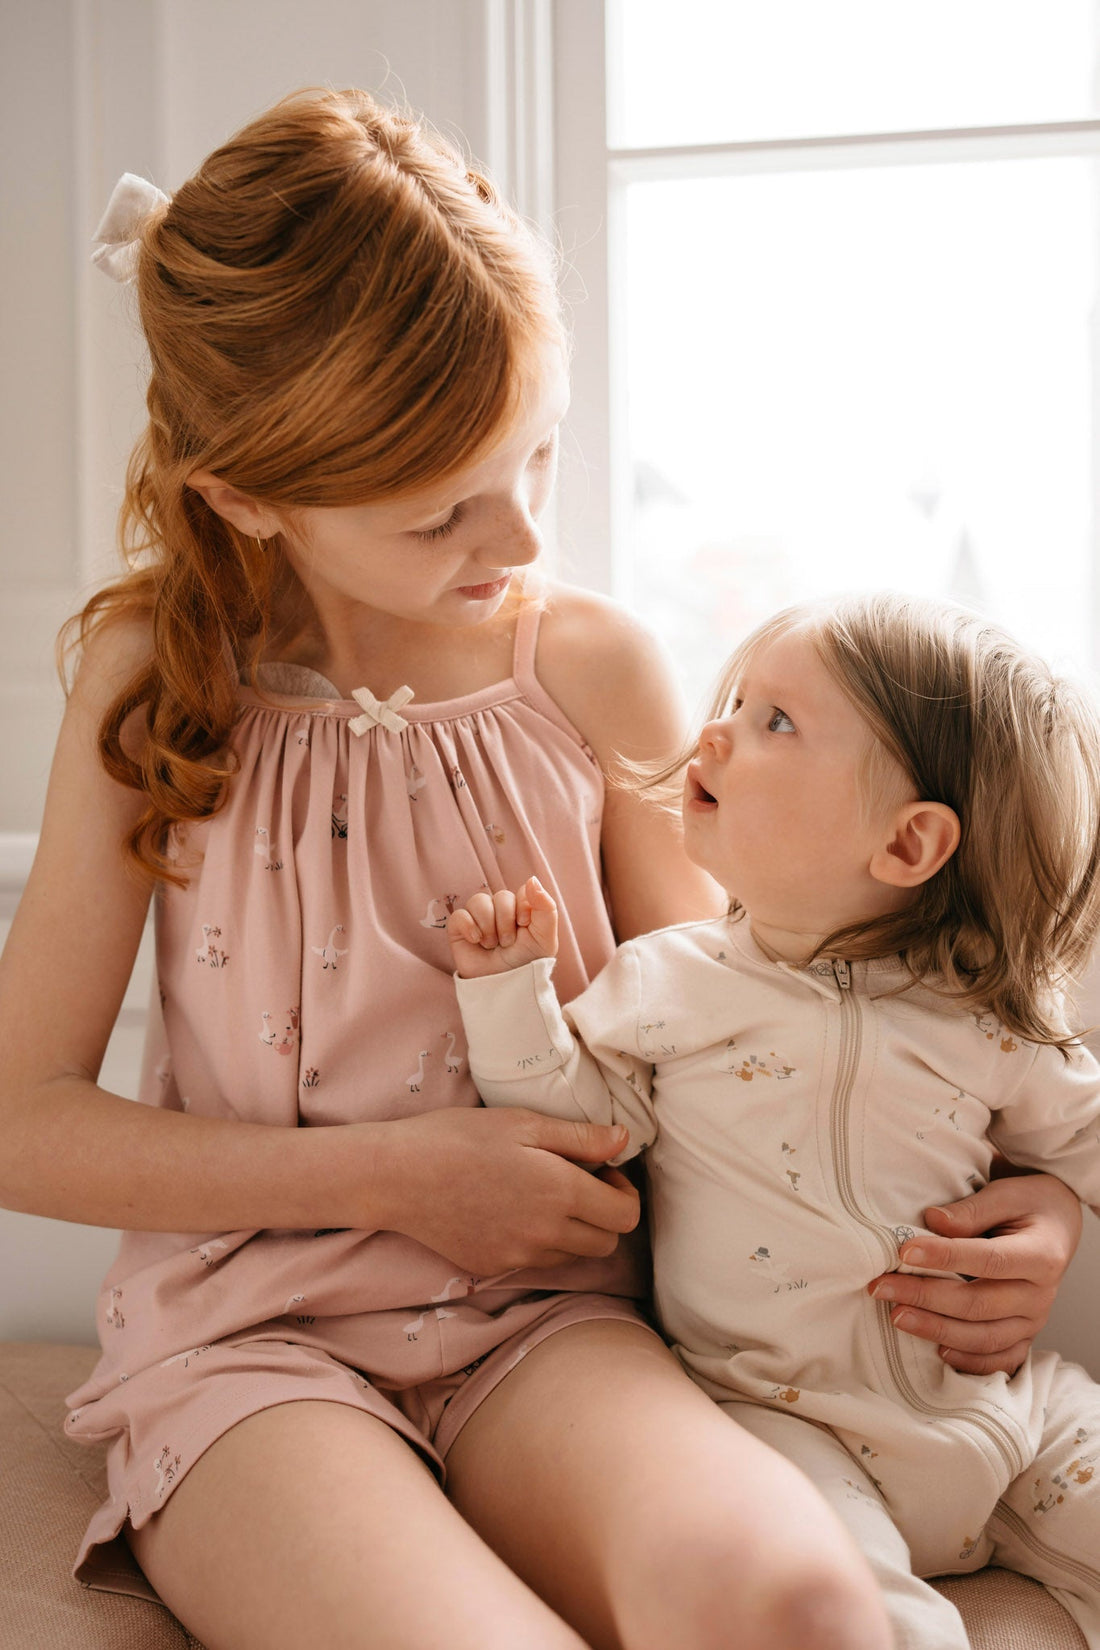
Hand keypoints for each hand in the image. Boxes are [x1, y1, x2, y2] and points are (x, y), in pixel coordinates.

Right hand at [375, 1104, 637, 1274]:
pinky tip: (514, 1211)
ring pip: (574, 1256)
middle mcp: (547, 1233)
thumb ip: (581, 1137)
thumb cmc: (459, 1137)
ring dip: (575, 1231)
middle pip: (607, 1242)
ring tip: (544, 1196)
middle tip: (577, 1182)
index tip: (601, 1170)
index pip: (626, 1216)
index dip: (624, 1191)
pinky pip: (538, 1262)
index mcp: (561, 1192)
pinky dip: (540, 1242)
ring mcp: (520, 1256)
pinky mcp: (495, 1267)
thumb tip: (625, 1141)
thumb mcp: (524, 1123)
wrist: (397, 1176)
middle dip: (604, 1214)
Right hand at [447, 876, 558, 977]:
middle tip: (508, 943)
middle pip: (501, 896)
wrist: (505, 987)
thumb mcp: (545, 938)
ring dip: (489, 925)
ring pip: (479, 901)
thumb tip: (532, 879)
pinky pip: (459, 915)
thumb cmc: (527, 963)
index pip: (523, 891)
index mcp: (522, 909)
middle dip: (506, 921)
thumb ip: (546, 907)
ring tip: (492, 945)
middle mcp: (500, 910)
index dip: (524, 906)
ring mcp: (479, 918)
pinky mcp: (460, 929)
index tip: (525, 924)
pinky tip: (476, 940)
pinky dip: (469, 927)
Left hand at [867, 1172, 1081, 1374]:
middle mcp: (1041, 1295)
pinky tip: (937, 1351)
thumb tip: (932, 1222)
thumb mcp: (1007, 1194)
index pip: (988, 1260)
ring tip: (897, 1316)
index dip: (945, 1257)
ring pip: (984, 1337)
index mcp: (1041, 1255)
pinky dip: (969, 1361)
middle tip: (883, 1287)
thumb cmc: (1030, 1205)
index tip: (905, 1251)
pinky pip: (999, 1359)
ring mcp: (1034, 1320)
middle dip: (926, 1297)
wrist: (1059, 1225)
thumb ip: (972, 1210)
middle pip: (979, 1304)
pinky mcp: (1025, 1335)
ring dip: (936, 1330)